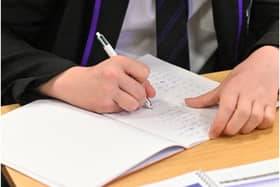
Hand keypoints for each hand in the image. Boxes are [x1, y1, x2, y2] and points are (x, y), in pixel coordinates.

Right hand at [39, 56, 155, 112]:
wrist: (73, 83)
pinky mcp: (104, 104)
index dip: (142, 80)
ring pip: (135, 104)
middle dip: (139, 96)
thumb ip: (137, 78)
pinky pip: (123, 110)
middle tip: (130, 93)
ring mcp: (109, 90)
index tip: (136, 81)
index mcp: (118, 62)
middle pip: (141, 92)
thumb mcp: (117, 68)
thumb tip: (151, 93)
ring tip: (124, 99)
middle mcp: (114, 74)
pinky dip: (120, 108)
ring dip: (132, 104)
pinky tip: (112, 101)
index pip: (145, 73)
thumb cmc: (98, 75)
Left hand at [185, 46, 278, 137]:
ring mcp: (261, 100)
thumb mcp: (222, 86)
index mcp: (232, 90)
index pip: (225, 109)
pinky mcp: (271, 104)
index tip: (213, 133)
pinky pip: (268, 119)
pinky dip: (260, 126)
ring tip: (236, 129)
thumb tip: (188, 103)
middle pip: (241, 116)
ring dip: (244, 129)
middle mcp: (247, 95)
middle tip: (224, 132)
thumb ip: (205, 98)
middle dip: (231, 129)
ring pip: (255, 119)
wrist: (265, 64)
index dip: (218, 124)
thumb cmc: (242, 76)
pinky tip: (252, 125)